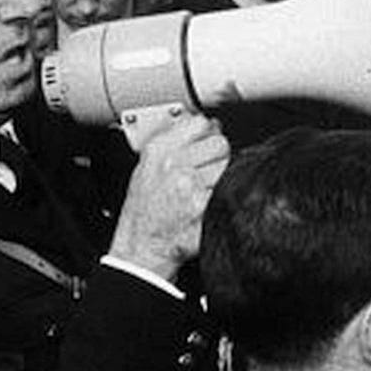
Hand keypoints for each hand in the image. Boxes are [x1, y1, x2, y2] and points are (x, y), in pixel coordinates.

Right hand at [107, 111, 228, 279]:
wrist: (141, 247)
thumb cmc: (144, 209)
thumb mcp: (147, 167)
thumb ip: (174, 142)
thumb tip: (209, 124)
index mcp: (159, 150)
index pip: (200, 123)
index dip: (209, 132)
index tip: (209, 140)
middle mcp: (174, 165)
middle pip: (220, 143)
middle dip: (219, 156)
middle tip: (208, 171)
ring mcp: (191, 187)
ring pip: (228, 166)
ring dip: (223, 176)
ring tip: (206, 189)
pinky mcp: (205, 208)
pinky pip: (229, 190)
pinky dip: (224, 197)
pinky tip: (210, 203)